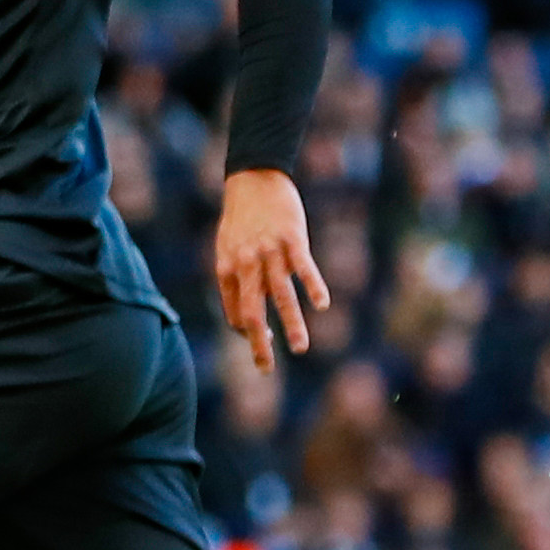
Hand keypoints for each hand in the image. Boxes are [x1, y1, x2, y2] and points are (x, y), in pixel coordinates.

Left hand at [213, 167, 329, 373]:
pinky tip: (322, 305)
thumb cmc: (241, 218)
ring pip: (281, 295)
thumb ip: (236, 278)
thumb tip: (244, 313)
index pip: (234, 312)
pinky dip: (313, 286)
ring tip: (301, 349)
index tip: (262, 342)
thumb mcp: (228, 248)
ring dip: (291, 325)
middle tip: (265, 370)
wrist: (253, 179)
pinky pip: (303, 268)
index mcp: (227, 269)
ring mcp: (270, 252)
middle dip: (259, 344)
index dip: (247, 332)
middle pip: (251, 311)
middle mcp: (246, 264)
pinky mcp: (292, 240)